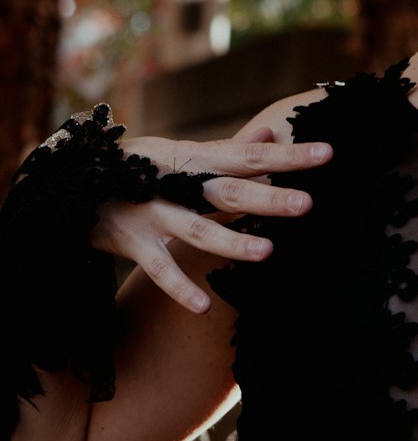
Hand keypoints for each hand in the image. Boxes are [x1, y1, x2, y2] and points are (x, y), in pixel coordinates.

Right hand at [92, 126, 331, 313]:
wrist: (67, 183)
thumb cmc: (137, 167)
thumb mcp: (181, 152)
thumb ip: (229, 148)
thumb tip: (273, 133)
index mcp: (193, 158)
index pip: (249, 155)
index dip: (287, 156)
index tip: (328, 154)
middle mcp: (175, 182)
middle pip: (227, 191)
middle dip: (267, 198)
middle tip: (307, 204)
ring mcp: (151, 212)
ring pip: (195, 229)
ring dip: (230, 242)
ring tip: (267, 253)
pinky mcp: (130, 241)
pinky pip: (158, 269)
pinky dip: (179, 288)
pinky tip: (204, 307)